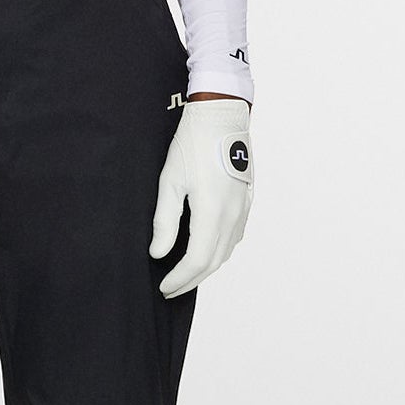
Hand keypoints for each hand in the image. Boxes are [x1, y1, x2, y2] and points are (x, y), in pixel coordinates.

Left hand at [149, 95, 252, 298]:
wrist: (221, 114)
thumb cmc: (192, 143)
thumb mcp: (170, 181)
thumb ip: (165, 221)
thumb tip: (158, 253)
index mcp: (212, 211)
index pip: (196, 260)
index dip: (179, 279)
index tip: (163, 287)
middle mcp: (233, 214)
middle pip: (214, 262)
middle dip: (191, 280)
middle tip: (171, 289)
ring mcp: (243, 208)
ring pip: (226, 251)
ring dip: (206, 269)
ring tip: (185, 275)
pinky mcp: (247, 200)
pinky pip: (235, 237)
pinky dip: (219, 252)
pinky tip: (206, 251)